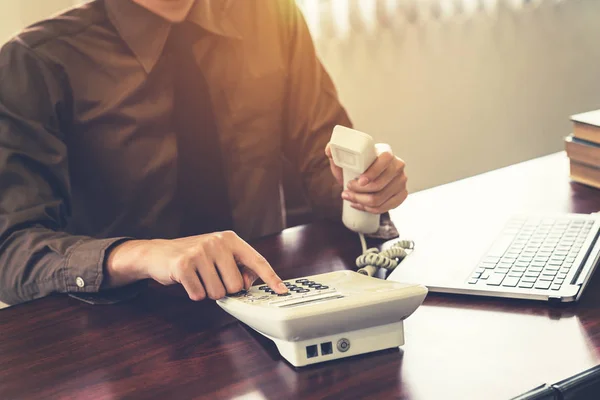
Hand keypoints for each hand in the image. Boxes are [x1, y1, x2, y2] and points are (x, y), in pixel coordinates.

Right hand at [104, 231, 287, 300]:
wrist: (158, 253)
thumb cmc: (193, 256)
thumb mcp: (218, 255)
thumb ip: (237, 267)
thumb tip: (248, 283)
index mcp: (230, 239)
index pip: (256, 260)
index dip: (271, 277)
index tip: (282, 290)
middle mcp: (217, 242)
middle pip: (236, 285)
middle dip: (225, 289)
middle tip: (211, 278)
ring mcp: (200, 252)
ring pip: (218, 293)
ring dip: (208, 292)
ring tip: (199, 277)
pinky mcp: (183, 265)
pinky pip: (199, 295)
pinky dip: (194, 293)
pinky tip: (188, 281)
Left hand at [325, 142, 407, 213]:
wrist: (366, 177)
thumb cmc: (356, 167)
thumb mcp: (345, 159)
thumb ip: (335, 151)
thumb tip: (329, 149)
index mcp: (386, 153)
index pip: (385, 160)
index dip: (372, 172)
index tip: (359, 181)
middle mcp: (397, 166)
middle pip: (380, 184)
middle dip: (359, 192)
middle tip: (347, 191)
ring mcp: (401, 181)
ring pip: (381, 198)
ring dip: (361, 202)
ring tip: (350, 198)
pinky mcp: (402, 194)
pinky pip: (386, 207)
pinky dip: (370, 210)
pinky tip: (360, 205)